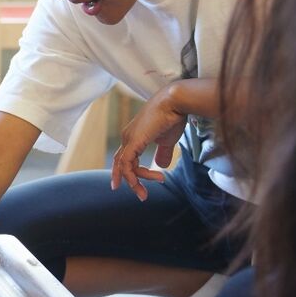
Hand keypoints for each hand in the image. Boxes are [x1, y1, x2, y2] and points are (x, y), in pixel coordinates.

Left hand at [111, 83, 185, 200]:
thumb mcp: (168, 140)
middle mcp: (127, 137)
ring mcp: (128, 139)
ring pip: (123, 166)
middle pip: (120, 163)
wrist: (175, 102)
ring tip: (146, 193)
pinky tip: (148, 181)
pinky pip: (126, 164)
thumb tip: (162, 166)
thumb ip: (163, 153)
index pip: (124, 157)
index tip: (135, 185)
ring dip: (134, 182)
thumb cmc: (173, 117)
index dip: (127, 172)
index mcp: (133, 136)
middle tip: (138, 194)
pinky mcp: (133, 141)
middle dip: (126, 180)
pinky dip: (133, 176)